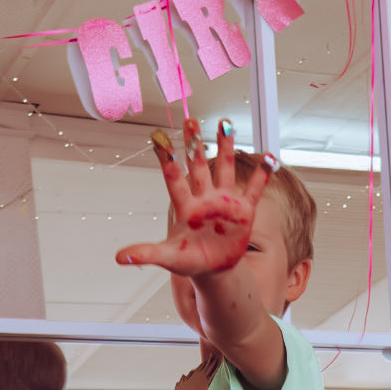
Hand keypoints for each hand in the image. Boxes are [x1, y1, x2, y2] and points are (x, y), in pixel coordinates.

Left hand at [115, 118, 275, 279]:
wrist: (213, 268)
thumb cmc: (188, 260)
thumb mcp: (168, 258)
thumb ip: (147, 254)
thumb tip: (120, 258)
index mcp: (185, 207)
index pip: (174, 179)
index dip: (168, 161)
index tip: (160, 140)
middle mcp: (204, 198)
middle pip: (199, 166)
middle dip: (195, 144)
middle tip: (191, 121)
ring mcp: (225, 201)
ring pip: (225, 168)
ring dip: (226, 147)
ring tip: (226, 123)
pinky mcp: (244, 210)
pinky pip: (255, 189)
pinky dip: (263, 175)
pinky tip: (270, 157)